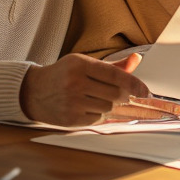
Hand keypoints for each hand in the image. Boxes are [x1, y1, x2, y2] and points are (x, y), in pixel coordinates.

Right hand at [20, 52, 155, 125]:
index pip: (114, 74)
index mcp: (80, 64)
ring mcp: (72, 102)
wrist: (33, 92)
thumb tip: (136, 60)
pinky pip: (98, 120)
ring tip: (104, 100)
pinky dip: (101, 115)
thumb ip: (112, 65)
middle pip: (115, 95)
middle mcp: (75, 83)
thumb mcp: (84, 63)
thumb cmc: (63, 75)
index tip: (146, 92)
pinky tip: (94, 108)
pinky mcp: (70, 119)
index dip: (134, 84)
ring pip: (108, 109)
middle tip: (129, 97)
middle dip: (126, 97)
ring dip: (113, 106)